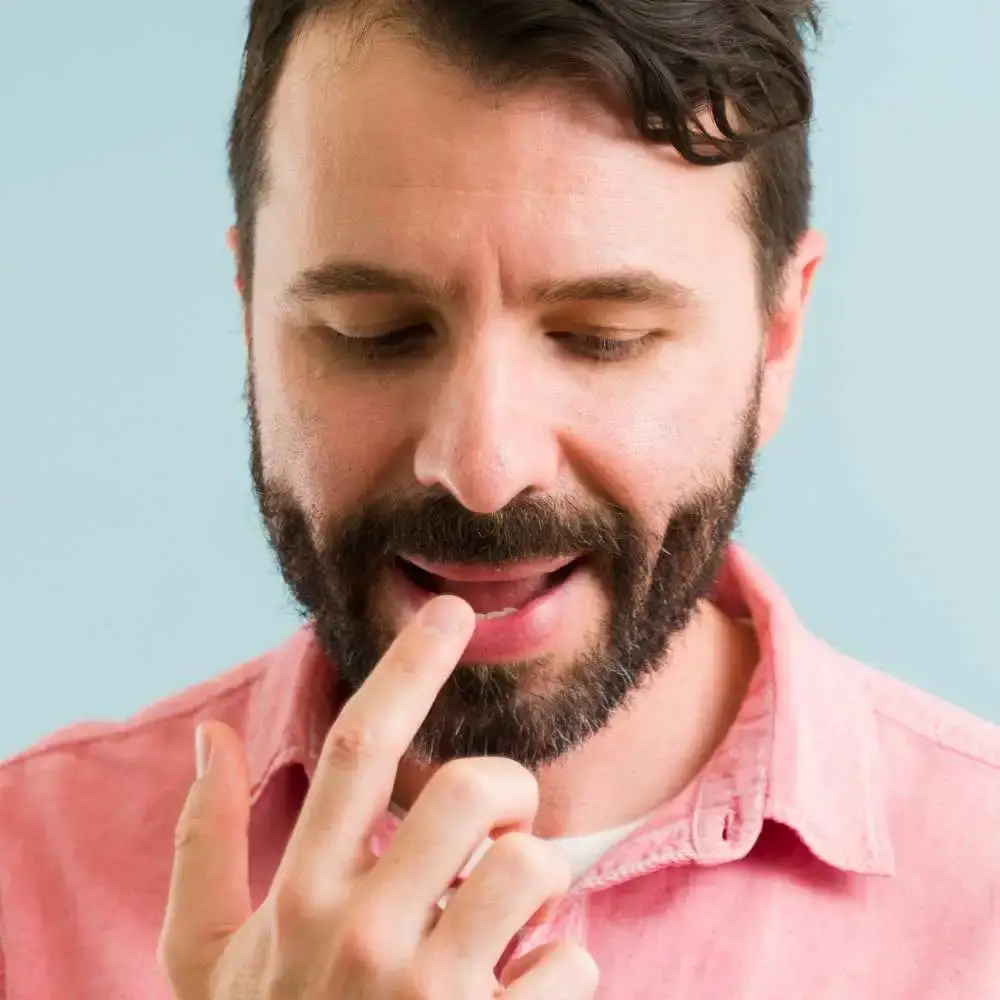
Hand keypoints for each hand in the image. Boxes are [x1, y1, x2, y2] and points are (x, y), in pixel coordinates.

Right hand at [159, 594, 598, 998]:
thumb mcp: (206, 956)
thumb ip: (204, 841)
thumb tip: (207, 737)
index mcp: (300, 895)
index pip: (360, 750)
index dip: (409, 667)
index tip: (453, 613)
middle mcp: (363, 935)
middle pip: (471, 790)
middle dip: (507, 788)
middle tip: (500, 822)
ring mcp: (429, 997)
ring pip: (534, 869)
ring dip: (539, 882)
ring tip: (511, 919)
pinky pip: (572, 966)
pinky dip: (565, 969)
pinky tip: (523, 997)